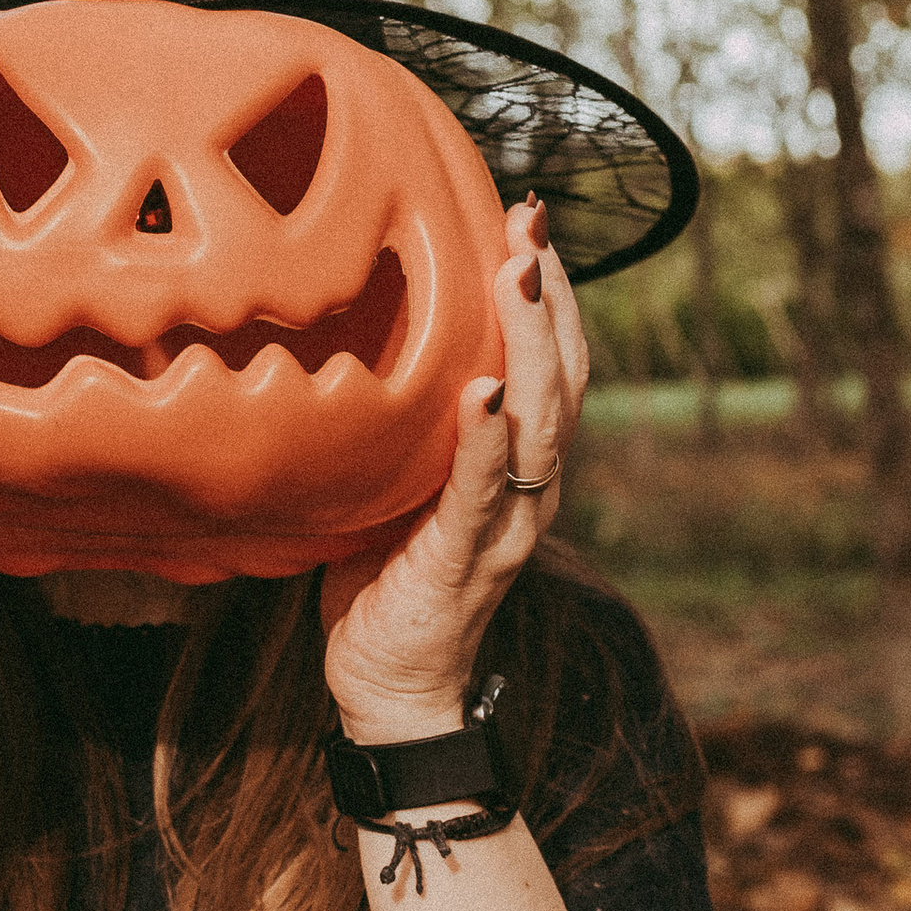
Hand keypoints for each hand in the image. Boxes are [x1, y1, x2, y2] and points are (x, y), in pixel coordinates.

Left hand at [319, 199, 586, 741]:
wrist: (390, 691)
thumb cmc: (386, 579)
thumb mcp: (396, 482)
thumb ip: (403, 423)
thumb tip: (349, 336)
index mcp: (517, 465)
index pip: (552, 363)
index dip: (549, 292)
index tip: (529, 219)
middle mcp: (530, 490)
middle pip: (561, 377)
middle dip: (550, 295)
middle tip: (533, 221)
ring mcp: (505, 526)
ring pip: (538, 423)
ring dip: (530, 344)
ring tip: (518, 274)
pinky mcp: (464, 561)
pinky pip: (481, 493)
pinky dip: (486, 441)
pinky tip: (482, 393)